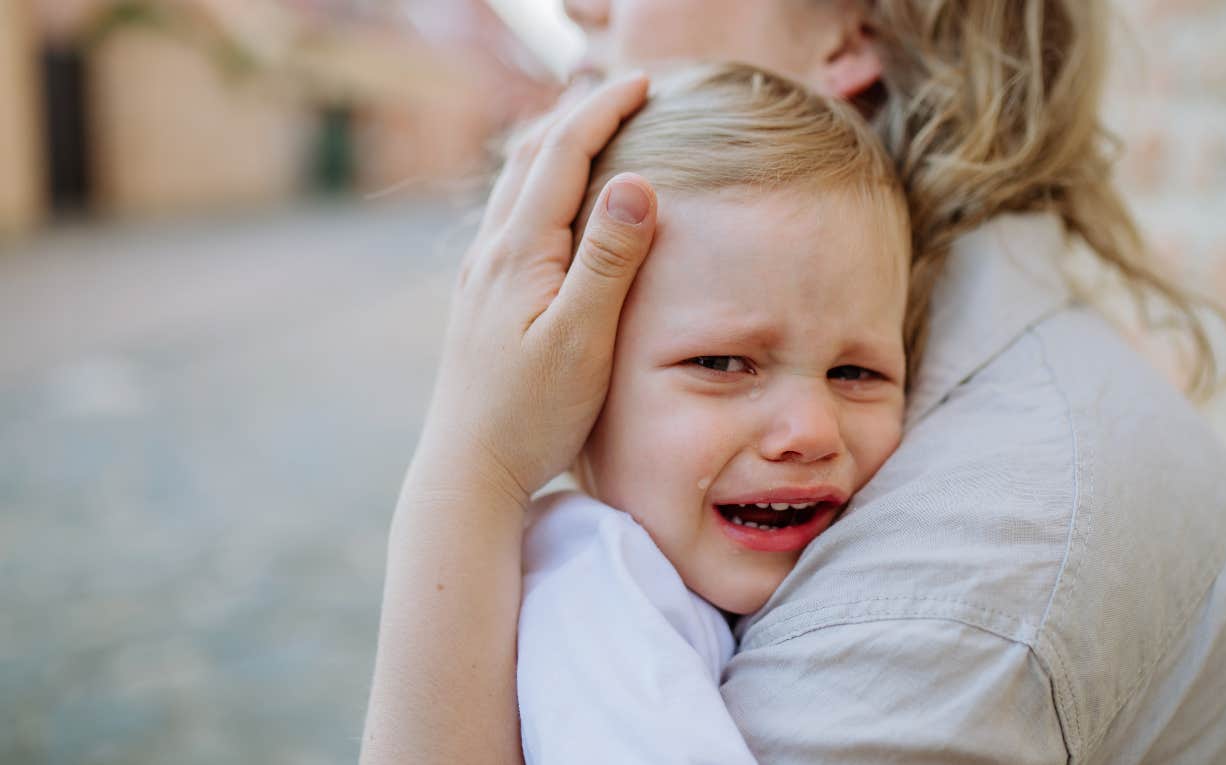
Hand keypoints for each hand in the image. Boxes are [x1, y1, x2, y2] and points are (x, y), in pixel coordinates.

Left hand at [416, 73, 657, 506]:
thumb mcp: (582, 339)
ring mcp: (481, 277)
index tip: (644, 82)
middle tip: (623, 91)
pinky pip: (510, 219)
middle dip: (577, 115)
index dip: (603, 111)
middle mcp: (491, 253)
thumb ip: (609, 260)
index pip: (562, 155)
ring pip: (515, 187)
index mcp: (519, 252)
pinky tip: (552, 207)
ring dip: (554, 147)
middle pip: (530, 158)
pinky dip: (540, 188)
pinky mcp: (481, 302)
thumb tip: (635, 181)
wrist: (469, 471)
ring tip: (589, 129)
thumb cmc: (532, 415)